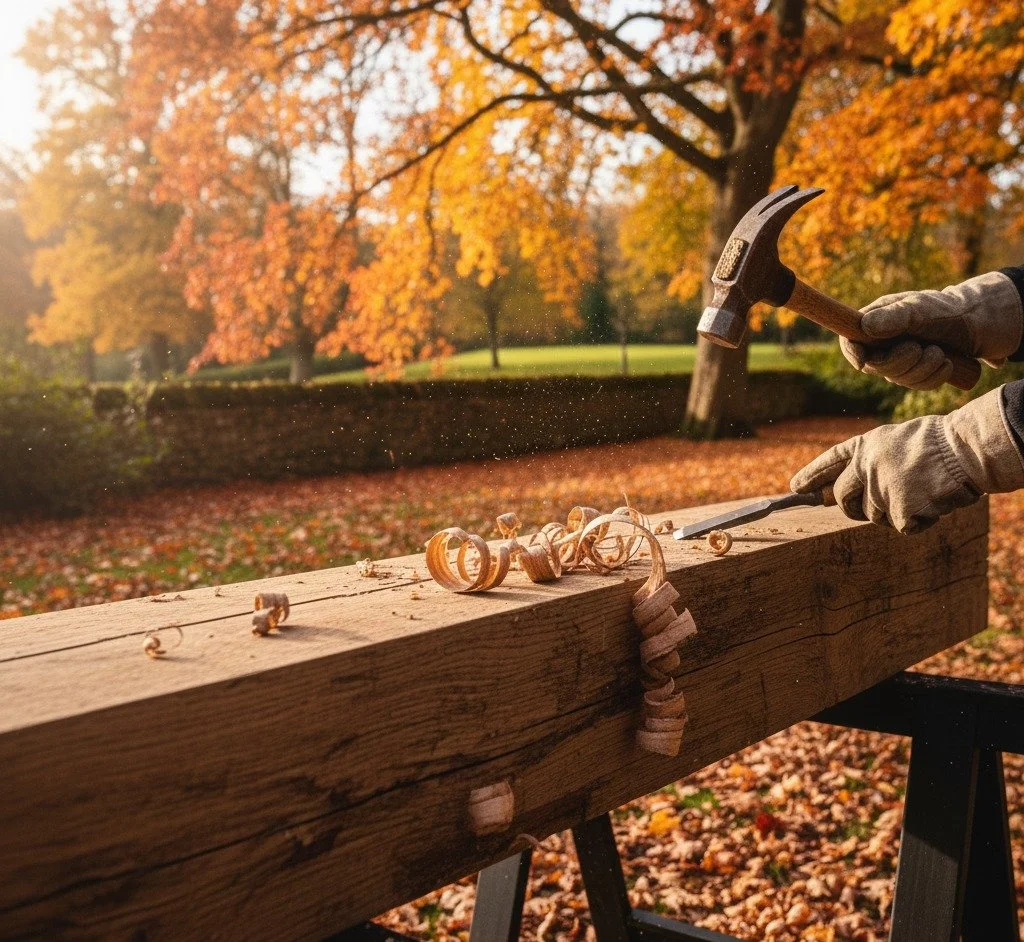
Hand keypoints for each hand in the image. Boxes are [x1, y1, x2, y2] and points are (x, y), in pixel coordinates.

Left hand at [790, 389, 1023, 533]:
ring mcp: (880, 490)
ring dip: (894, 511)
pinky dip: (918, 521)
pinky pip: (902, 527)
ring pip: (874, 516)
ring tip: (920, 490)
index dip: (811, 475)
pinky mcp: (899, 511)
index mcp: (864, 447)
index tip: (796, 487)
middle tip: (873, 506)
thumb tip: (840, 488)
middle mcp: (865, 468)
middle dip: (852, 507)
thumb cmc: (937, 443)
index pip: (829, 462)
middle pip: (843, 499)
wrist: (966, 450)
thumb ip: (869, 461)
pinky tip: (932, 502)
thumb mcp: (894, 441)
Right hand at [842, 271, 1022, 389]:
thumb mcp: (922, 309)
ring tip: (941, 353)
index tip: (863, 362)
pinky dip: (933, 378)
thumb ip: (894, 316)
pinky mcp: (918, 372)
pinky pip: (917, 386)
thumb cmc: (949, 310)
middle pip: (875, 366)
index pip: (850, 340)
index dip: (852, 353)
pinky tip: (946, 365)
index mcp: (877, 321)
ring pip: (897, 379)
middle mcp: (884, 342)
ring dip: (923, 369)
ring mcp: (900, 359)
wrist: (982, 323)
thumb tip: (864, 327)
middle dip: (901, 362)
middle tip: (923, 348)